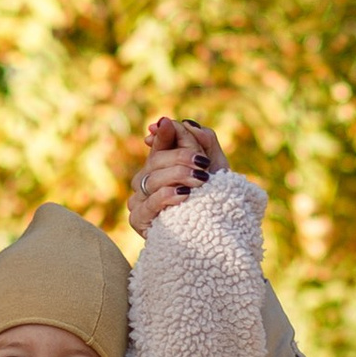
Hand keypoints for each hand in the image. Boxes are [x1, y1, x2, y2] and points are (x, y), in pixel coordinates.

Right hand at [128, 114, 224, 235]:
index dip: (164, 133)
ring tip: (200, 181)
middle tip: (202, 164)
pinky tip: (183, 195)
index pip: (159, 141)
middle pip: (155, 159)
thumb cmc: (216, 198)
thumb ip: (204, 141)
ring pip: (150, 179)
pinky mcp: (138, 219)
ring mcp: (139, 199)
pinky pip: (148, 203)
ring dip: (177, 176)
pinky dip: (166, 196)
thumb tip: (185, 123)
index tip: (170, 126)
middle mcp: (146, 179)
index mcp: (162, 164)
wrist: (217, 233)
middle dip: (180, 158)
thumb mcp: (216, 166)